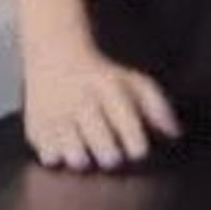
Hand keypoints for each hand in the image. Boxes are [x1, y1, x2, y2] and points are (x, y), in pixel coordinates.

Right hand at [23, 46, 178, 171]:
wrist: (55, 52)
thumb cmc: (101, 77)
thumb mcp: (133, 81)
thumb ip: (157, 105)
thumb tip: (174, 134)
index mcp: (109, 88)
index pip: (130, 128)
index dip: (137, 144)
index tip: (136, 149)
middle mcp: (82, 100)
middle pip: (105, 149)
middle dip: (111, 155)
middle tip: (109, 153)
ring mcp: (56, 113)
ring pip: (75, 154)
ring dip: (83, 157)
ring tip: (84, 152)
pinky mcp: (35, 124)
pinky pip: (49, 154)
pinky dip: (57, 155)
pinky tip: (62, 147)